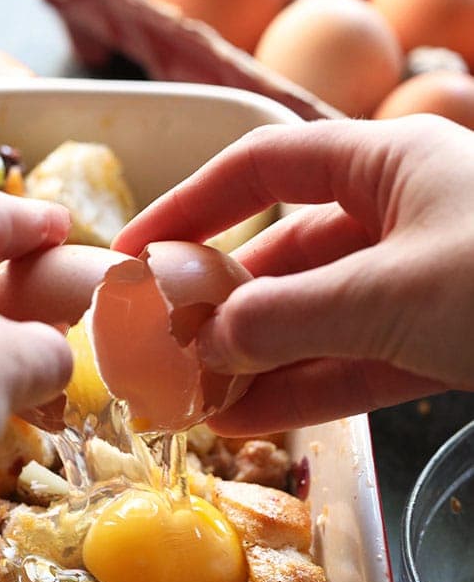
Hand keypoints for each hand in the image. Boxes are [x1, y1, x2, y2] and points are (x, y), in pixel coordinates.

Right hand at [114, 114, 473, 433]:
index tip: (138, 251)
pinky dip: (305, 390)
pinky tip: (247, 418)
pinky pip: (359, 363)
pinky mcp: (445, 341)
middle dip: (225, 305)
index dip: (192, 205)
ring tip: (194, 398)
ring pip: (321, 319)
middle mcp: (401, 216)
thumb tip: (204, 344)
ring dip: (258, 360)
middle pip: (288, 255)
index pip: (265, 167)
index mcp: (388, 163)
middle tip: (166, 349)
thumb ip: (290, 317)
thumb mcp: (392, 292)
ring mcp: (423, 282)